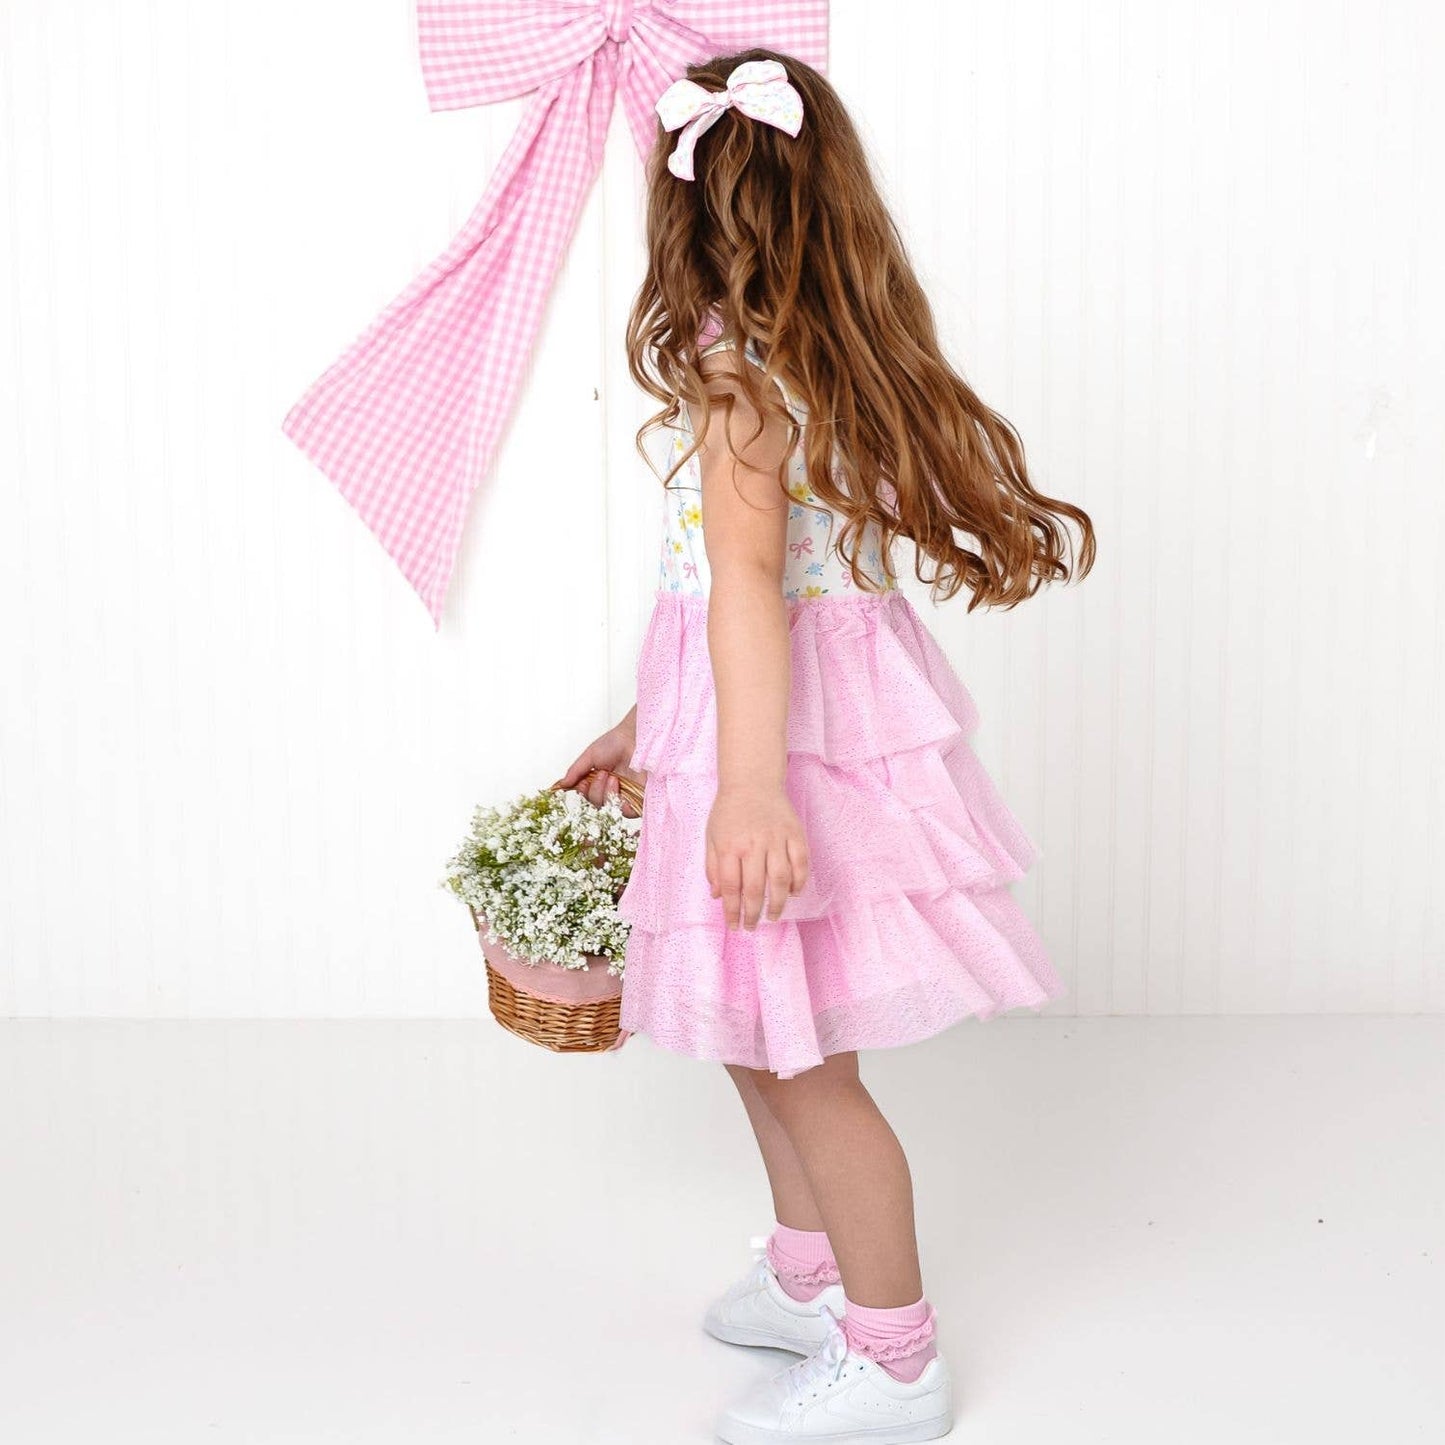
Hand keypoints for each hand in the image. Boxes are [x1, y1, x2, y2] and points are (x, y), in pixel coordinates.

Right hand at [556, 709, 643, 817]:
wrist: (635, 736)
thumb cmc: (616, 742)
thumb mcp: (590, 755)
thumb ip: (576, 771)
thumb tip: (561, 785)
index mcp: (601, 780)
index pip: (589, 795)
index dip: (584, 792)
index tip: (582, 783)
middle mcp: (613, 789)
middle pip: (598, 804)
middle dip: (595, 791)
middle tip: (602, 773)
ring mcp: (627, 794)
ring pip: (610, 809)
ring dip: (607, 793)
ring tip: (613, 777)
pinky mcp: (640, 798)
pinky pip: (628, 812)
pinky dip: (621, 804)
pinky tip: (619, 786)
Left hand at [705, 783, 809, 929]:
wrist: (752, 781)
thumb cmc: (729, 811)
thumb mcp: (712, 837)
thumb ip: (713, 867)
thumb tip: (718, 896)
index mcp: (730, 846)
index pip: (731, 887)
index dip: (732, 911)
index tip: (734, 926)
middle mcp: (753, 844)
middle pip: (755, 888)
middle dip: (753, 913)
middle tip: (752, 926)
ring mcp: (777, 838)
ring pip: (781, 879)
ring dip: (778, 902)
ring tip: (773, 915)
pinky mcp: (795, 833)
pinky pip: (801, 862)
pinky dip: (799, 881)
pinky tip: (793, 893)